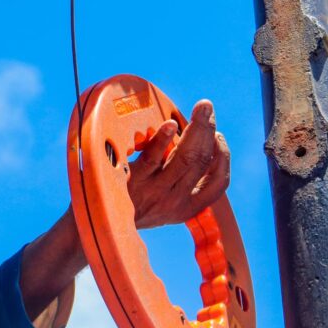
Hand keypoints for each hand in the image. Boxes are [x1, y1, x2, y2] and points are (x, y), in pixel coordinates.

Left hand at [127, 100, 230, 228]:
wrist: (104, 221)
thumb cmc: (138, 204)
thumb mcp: (167, 202)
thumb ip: (183, 179)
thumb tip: (199, 140)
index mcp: (189, 207)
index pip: (219, 182)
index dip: (223, 156)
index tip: (218, 135)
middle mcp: (177, 201)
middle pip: (202, 161)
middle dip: (208, 130)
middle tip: (207, 106)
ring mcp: (156, 191)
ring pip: (185, 158)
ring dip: (196, 129)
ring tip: (201, 108)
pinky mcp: (135, 181)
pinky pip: (153, 158)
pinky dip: (164, 140)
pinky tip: (170, 125)